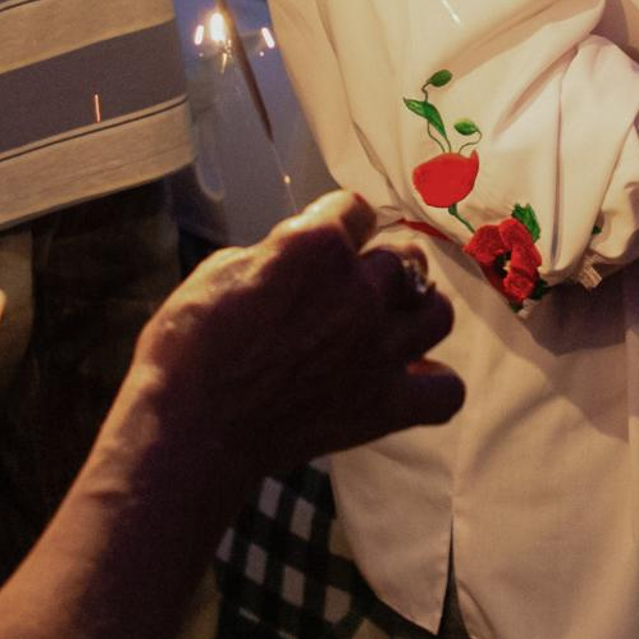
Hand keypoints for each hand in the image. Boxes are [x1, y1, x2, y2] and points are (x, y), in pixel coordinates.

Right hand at [131, 191, 463, 484]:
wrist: (193, 429)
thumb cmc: (191, 345)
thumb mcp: (222, 269)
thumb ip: (276, 255)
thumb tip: (295, 260)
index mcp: (316, 245)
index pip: (356, 209)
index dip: (341, 221)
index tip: (331, 236)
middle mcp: (361, 290)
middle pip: (406, 257)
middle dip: (384, 263)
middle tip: (361, 282)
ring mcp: (380, 349)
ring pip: (438, 313)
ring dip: (418, 311)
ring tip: (394, 322)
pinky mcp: (385, 405)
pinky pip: (447, 391)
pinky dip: (434, 384)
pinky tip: (410, 379)